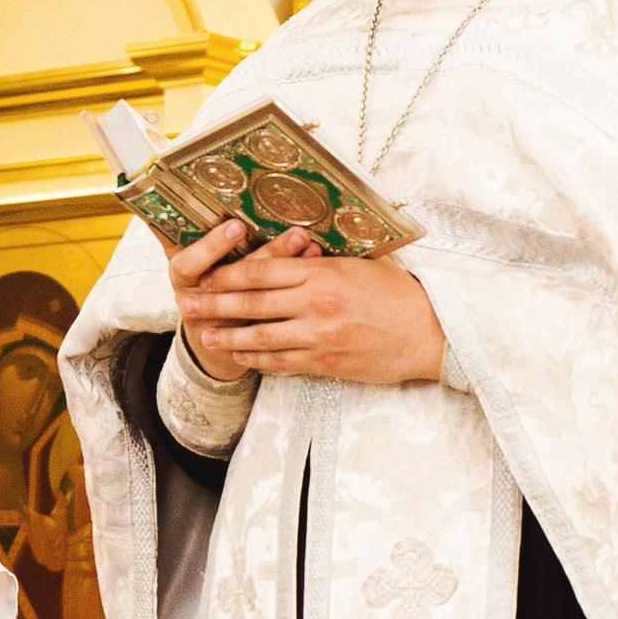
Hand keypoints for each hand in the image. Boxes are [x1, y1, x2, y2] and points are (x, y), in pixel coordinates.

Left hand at [176, 229, 444, 388]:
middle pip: (252, 303)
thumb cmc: (398, 294)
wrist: (430, 332)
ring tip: (205, 338)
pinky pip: (282, 362)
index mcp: (322, 273)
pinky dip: (258, 360)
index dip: (228, 274)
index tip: (205, 275)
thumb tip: (292, 254)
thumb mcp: (359, 265)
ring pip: (261, 337)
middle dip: (215, 305)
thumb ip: (321, 263)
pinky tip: (243, 358)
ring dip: (229, 338)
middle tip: (188, 306)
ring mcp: (318, 337)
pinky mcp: (325, 363)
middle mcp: (314, 304)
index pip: (262, 270)